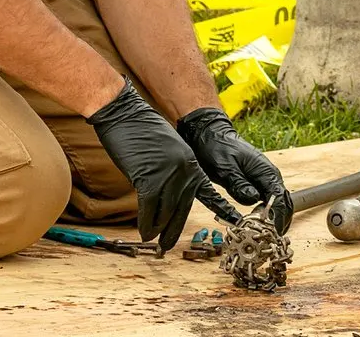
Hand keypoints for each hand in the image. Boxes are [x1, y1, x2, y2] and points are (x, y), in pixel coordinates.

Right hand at [87, 83, 238, 249]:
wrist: (124, 113)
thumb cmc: (140, 130)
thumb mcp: (167, 150)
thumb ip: (173, 171)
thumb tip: (169, 196)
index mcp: (191, 161)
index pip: (205, 192)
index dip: (219, 207)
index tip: (234, 219)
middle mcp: (185, 169)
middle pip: (182, 209)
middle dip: (174, 229)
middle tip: (167, 246)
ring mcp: (168, 175)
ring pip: (165, 213)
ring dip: (157, 229)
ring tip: (152, 239)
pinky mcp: (149, 179)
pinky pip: (149, 211)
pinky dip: (146, 223)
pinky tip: (143, 232)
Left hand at [177, 107, 293, 234]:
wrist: (211, 134)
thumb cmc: (217, 148)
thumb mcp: (224, 167)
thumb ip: (239, 184)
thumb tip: (254, 199)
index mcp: (266, 171)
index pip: (280, 200)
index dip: (276, 218)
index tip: (267, 233)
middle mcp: (270, 176)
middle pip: (284, 205)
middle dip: (279, 223)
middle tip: (267, 240)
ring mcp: (265, 180)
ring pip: (278, 205)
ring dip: (274, 221)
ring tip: (262, 237)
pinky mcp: (257, 184)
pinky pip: (267, 203)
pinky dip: (266, 216)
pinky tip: (256, 226)